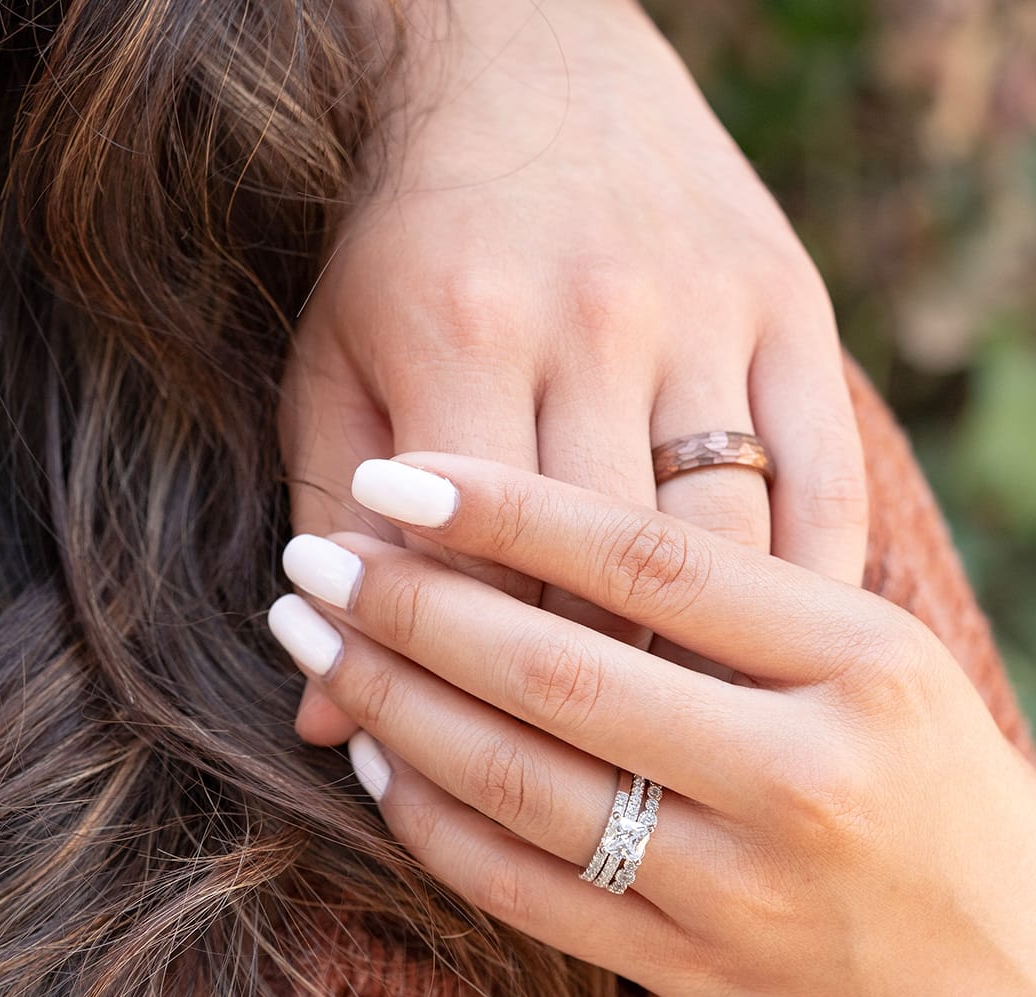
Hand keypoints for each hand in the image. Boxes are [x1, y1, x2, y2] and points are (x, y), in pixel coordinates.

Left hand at [269, 455, 1035, 996]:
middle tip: (314, 560)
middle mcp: (807, 771)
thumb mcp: (879, 653)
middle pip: (560, 668)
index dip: (503, 510)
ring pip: (519, 781)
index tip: (396, 477)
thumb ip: (728, 594)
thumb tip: (527, 539)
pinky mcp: (698, 974)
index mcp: (862, 654)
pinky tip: (372, 756)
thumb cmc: (937, 778)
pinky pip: (524, 887)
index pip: (645, 556)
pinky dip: (429, 817)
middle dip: (411, 607)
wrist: (1022, 981)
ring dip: (392, 705)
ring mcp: (747, 889)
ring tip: (316, 643)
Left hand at [279, 0, 866, 742]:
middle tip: (578, 776)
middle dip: (585, 701)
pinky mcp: (793, 303)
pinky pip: (827, 478)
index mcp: (460, 339)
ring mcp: (709, 311)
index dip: (466, 688)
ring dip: (699, 666)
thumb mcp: (332, 367)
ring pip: (724, 545)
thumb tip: (317, 714)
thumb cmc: (408, 239)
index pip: (473, 575)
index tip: (464, 752)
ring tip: (670, 744)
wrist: (522, 63)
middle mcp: (596, 321)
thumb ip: (323, 530)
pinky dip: (806, 588)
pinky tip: (766, 659)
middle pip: (602, 578)